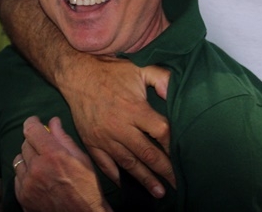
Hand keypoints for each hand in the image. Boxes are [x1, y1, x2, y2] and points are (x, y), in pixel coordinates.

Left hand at [14, 116, 112, 211]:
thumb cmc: (87, 187)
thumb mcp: (81, 159)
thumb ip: (63, 138)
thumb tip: (53, 121)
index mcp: (52, 155)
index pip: (31, 130)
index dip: (32, 122)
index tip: (35, 122)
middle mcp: (36, 168)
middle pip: (25, 144)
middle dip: (34, 142)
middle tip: (44, 146)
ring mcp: (27, 184)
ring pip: (19, 160)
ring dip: (28, 158)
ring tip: (41, 164)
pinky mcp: (22, 196)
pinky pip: (17, 177)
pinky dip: (25, 174)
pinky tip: (37, 178)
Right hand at [59, 55, 173, 196]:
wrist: (77, 75)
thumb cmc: (111, 71)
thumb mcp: (140, 69)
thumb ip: (162, 78)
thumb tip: (176, 91)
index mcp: (135, 109)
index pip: (161, 132)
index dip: (173, 145)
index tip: (184, 155)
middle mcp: (120, 127)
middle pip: (147, 153)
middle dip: (164, 170)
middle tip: (177, 184)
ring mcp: (104, 137)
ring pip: (128, 163)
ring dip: (144, 179)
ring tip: (159, 191)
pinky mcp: (91, 143)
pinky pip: (105, 165)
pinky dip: (117, 176)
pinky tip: (128, 184)